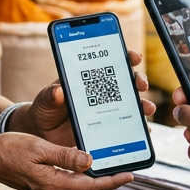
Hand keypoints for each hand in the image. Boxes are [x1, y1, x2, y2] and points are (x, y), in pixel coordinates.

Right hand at [0, 132, 133, 189]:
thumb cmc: (8, 150)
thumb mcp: (40, 149)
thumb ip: (65, 156)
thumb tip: (89, 161)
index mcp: (52, 184)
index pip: (90, 186)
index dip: (111, 182)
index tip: (128, 175)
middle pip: (87, 189)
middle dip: (108, 182)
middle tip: (126, 173)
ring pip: (78, 187)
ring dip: (95, 180)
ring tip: (111, 170)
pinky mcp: (42, 185)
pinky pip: (68, 183)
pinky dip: (81, 177)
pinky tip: (86, 168)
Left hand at [18, 50, 154, 148]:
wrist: (43, 133)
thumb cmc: (44, 110)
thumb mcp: (44, 100)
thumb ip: (50, 95)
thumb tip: (58, 91)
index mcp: (86, 77)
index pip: (109, 61)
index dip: (124, 56)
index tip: (133, 57)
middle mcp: (100, 91)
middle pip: (126, 81)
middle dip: (138, 80)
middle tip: (140, 85)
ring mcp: (105, 108)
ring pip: (130, 102)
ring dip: (142, 103)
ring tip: (146, 109)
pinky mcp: (107, 125)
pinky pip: (126, 124)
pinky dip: (136, 126)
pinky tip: (143, 129)